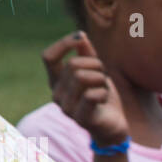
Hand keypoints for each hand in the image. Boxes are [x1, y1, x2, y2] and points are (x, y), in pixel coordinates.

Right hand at [41, 31, 129, 146]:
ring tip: (104, 88)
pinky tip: (104, 99)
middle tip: (104, 76)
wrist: (113, 126)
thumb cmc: (102, 97)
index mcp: (56, 81)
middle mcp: (56, 94)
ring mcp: (66, 108)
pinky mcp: (80, 118)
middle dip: (95, 65)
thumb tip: (80, 36)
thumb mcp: (95, 71)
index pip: (48, 57)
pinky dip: (103, 92)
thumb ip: (87, 54)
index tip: (80, 38)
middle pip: (73, 65)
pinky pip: (91, 95)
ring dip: (101, 79)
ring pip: (82, 77)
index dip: (63, 44)